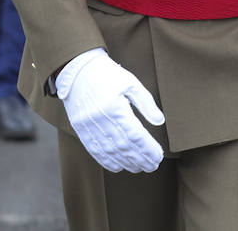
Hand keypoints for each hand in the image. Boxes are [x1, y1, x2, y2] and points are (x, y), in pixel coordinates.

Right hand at [59, 48, 165, 172]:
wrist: (78, 70)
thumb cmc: (108, 75)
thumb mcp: (131, 83)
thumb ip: (146, 103)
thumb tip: (159, 121)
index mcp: (115, 108)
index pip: (135, 135)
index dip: (147, 148)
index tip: (158, 156)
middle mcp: (100, 120)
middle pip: (123, 146)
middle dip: (139, 159)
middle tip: (152, 166)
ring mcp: (88, 126)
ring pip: (109, 151)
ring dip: (126, 162)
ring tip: (139, 168)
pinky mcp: (80, 129)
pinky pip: (94, 150)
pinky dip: (107, 161)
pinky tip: (118, 167)